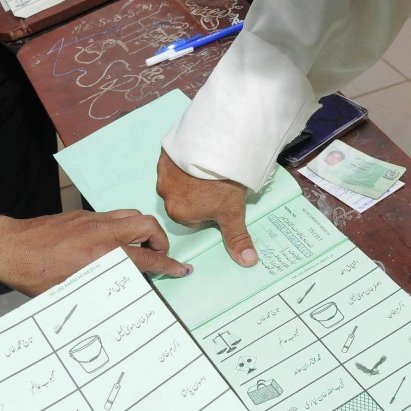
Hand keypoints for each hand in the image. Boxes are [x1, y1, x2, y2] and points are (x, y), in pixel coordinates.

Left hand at [0, 208, 192, 296]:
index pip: (147, 260)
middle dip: (160, 240)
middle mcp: (103, 234)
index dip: (168, 265)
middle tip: (157, 256)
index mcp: (103, 256)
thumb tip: (121, 291)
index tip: (181, 269)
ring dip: (142, 230)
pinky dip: (122, 227)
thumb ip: (103, 286)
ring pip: (132, 215)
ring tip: (138, 248)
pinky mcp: (83, 215)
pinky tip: (112, 243)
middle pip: (147, 226)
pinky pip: (113, 216)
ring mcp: (93, 220)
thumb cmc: (35, 275)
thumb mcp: (73, 290)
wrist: (10, 248)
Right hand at [156, 150, 257, 266]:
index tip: (217, 197)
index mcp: (178, 213)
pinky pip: (173, 163)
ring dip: (189, 176)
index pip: (194, 217)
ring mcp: (163, 174)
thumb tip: (248, 262)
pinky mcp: (164, 156)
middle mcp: (165, 195)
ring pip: (177, 181)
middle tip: (214, 183)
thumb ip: (237, 238)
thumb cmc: (222, 183)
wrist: (216, 147)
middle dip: (196, 194)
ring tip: (207, 169)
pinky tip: (198, 157)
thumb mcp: (233, 212)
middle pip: (183, 200)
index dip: (208, 207)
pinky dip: (183, 162)